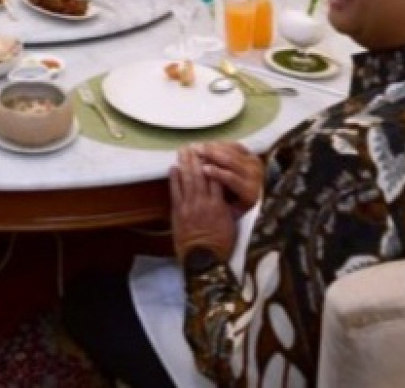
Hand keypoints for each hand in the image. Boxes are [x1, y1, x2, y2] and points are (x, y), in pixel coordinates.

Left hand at [170, 147, 236, 261]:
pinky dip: (174, 179)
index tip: (212, 152)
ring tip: (183, 150)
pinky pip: (175, 191)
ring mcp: (190, 206)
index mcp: (220, 205)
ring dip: (185, 163)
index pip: (218, 178)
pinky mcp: (178, 211)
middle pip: (201, 175)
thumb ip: (226, 206)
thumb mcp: (231, 223)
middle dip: (197, 158)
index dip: (214, 163)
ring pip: (188, 180)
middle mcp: (204, 202)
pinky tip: (172, 168)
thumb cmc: (221, 244)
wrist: (204, 259)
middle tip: (195, 145)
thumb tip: (226, 194)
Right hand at [185, 141, 262, 218]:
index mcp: (249, 192)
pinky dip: (220, 144)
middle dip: (211, 154)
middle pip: (231, 161)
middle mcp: (254, 176)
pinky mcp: (252, 155)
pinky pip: (235, 145)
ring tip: (196, 146)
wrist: (255, 198)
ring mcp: (255, 164)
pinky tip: (207, 144)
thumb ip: (216, 198)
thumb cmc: (235, 207)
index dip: (217, 172)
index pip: (232, 179)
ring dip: (212, 147)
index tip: (201, 168)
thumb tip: (198, 188)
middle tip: (194, 151)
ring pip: (231, 151)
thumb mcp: (227, 209)